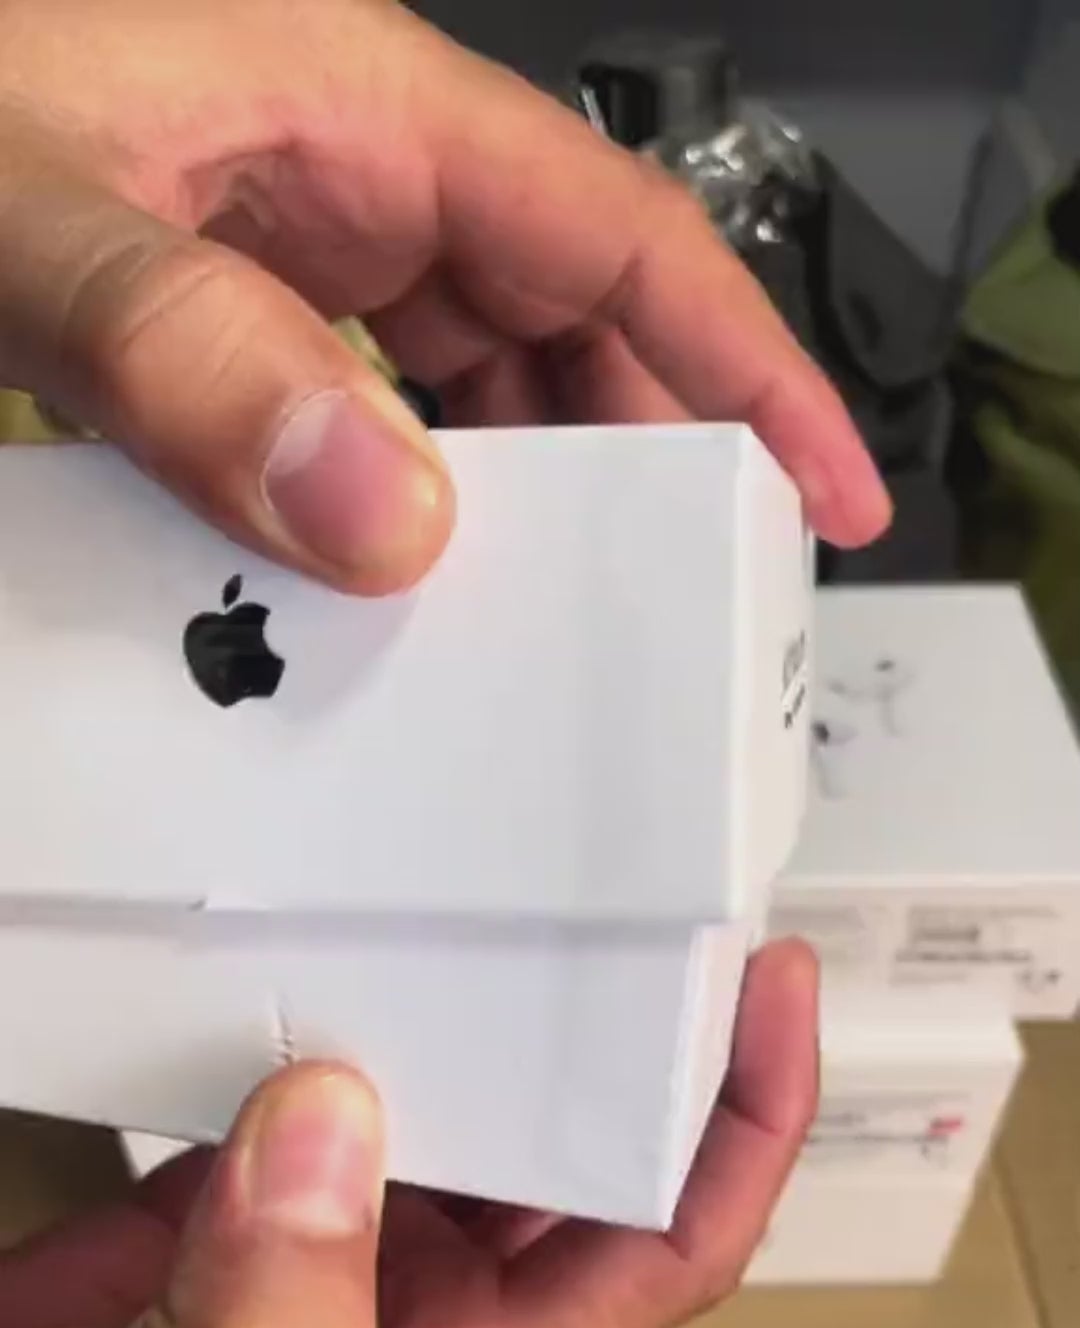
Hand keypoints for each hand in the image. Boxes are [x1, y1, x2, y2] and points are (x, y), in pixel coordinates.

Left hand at [0, 0, 887, 591]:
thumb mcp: (32, 215)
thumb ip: (188, 352)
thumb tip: (383, 512)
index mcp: (358, 107)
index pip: (619, 235)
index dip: (748, 365)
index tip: (824, 487)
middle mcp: (350, 170)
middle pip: (571, 320)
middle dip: (647, 457)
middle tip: (681, 605)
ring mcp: (297, 238)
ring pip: (479, 375)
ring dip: (527, 493)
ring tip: (557, 618)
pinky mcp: (238, 301)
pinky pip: (375, 403)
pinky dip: (408, 494)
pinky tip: (398, 576)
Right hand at [0, 943, 815, 1327]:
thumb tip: (337, 1133)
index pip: (665, 1244)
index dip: (743, 1126)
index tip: (766, 988)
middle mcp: (415, 1297)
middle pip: (588, 1152)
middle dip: (641, 1036)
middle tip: (653, 890)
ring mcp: (328, 1241)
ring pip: (472, 1107)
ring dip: (510, 1019)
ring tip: (532, 893)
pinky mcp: (234, 1199)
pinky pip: (336, 1087)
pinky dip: (360, 1017)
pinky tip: (356, 948)